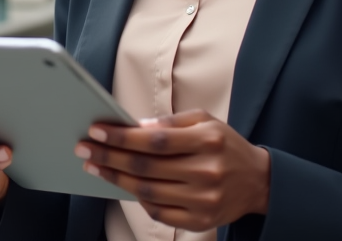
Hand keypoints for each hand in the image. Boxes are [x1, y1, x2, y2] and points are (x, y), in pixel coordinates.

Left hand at [75, 109, 270, 231]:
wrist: (257, 181)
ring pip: (147, 191)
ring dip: (116, 179)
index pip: (155, 141)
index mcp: (207, 141)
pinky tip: (124, 185)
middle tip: (84, 148)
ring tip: (96, 167)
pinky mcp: (200, 221)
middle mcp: (207, 172)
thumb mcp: (205, 121)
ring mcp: (204, 200)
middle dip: (109, 157)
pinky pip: (159, 212)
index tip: (97, 131)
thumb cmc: (224, 145)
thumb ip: (170, 122)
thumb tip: (135, 127)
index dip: (122, 137)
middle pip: (146, 167)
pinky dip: (138, 199)